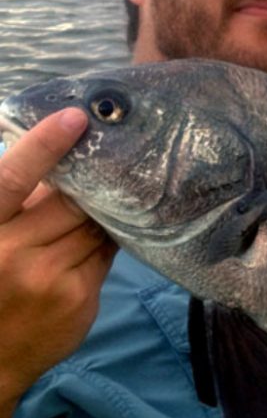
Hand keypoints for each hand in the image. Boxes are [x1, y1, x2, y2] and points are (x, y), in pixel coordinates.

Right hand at [0, 108, 117, 417]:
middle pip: (71, 203)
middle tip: (103, 163)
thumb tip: (48, 163)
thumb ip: (9, 205)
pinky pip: (104, 256)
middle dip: (87, 186)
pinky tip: (97, 239)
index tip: (74, 117)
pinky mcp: (80, 300)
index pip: (14, 179)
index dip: (44, 145)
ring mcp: (51, 280)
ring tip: (107, 200)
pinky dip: (103, 242)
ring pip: (95, 228)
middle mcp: (13, 255)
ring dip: (100, 213)